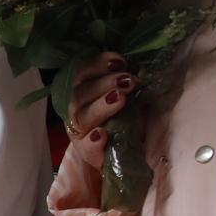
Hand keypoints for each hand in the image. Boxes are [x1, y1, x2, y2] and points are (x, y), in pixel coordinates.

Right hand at [66, 51, 133, 168]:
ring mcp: (80, 133)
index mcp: (82, 92)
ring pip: (81, 117)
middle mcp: (76, 111)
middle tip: (127, 80)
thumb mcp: (129, 96)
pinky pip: (86, 148)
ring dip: (100, 106)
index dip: (96, 64)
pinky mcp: (89, 154)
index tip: (120, 61)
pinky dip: (92, 141)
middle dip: (103, 84)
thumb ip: (128, 82)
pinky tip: (101, 134)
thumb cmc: (126, 119)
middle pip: (78, 94)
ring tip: (121, 98)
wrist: (125, 153)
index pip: (80, 73)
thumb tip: (140, 66)